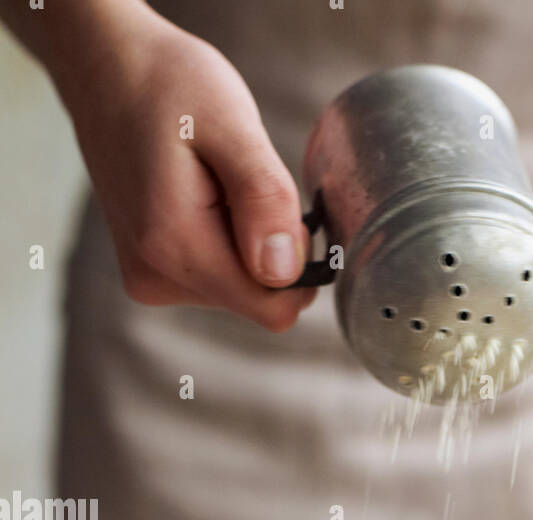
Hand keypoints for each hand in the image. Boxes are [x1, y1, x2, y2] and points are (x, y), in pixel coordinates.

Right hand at [54, 3, 314, 330]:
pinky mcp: (150, 273)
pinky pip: (216, 278)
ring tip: (215, 182)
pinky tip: (203, 196)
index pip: (273, 308)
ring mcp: (149, 280)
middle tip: (242, 181)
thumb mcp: (231, 123)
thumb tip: (284, 272)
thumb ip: (264, 198)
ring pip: (239, 291)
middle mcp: (156, 278)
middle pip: (258, 300)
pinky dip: (226, 241)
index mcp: (175, 247)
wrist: (104, 68)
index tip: (283, 207)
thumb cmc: (168, 84)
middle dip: (270, 248)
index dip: (298, 265)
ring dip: (247, 241)